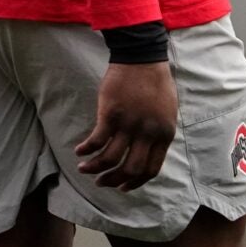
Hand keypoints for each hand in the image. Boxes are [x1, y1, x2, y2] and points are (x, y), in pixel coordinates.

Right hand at [76, 60, 177, 190]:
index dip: (135, 182)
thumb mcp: (166, 113)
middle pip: (130, 168)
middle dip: (113, 180)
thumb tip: (145, 150)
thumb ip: (157, 133)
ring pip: (111, 158)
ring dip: (95, 167)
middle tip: (101, 182)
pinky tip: (79, 151)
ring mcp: (129, 125)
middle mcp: (148, 134)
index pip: (151, 169)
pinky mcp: (111, 115)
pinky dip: (87, 149)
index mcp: (164, 135)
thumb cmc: (155, 83)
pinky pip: (97, 140)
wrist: (142, 60)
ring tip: (84, 169)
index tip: (123, 186)